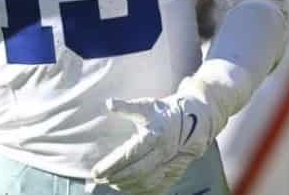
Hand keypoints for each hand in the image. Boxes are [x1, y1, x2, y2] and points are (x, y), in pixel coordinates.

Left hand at [91, 92, 215, 193]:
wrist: (193, 122)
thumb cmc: (164, 113)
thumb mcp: (145, 105)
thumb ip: (126, 106)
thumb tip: (109, 103)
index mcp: (154, 136)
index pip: (128, 155)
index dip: (111, 165)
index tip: (96, 171)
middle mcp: (163, 152)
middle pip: (136, 172)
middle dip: (115, 178)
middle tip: (99, 178)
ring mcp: (170, 165)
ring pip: (145, 182)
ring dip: (125, 185)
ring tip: (110, 183)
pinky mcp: (173, 173)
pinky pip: (156, 188)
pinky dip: (140, 191)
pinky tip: (127, 188)